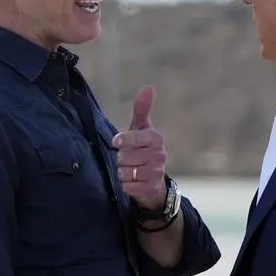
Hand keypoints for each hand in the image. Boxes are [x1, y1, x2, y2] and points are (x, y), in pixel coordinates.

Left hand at [112, 86, 166, 209]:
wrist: (154, 181)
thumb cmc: (144, 150)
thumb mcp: (142, 129)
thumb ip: (142, 109)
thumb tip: (148, 87)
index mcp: (157, 139)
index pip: (138, 137)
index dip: (125, 140)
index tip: (116, 142)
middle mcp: (160, 155)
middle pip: (126, 156)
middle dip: (122, 159)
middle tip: (128, 159)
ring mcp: (156, 173)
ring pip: (125, 172)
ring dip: (122, 172)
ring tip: (130, 170)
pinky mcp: (151, 188)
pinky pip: (127, 186)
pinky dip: (125, 185)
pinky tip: (132, 182)